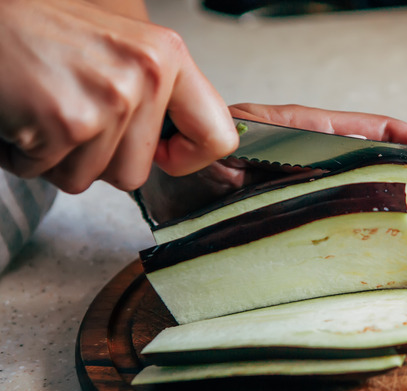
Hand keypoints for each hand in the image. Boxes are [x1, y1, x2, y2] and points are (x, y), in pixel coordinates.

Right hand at [0, 0, 237, 193]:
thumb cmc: (37, 27)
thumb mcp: (120, 44)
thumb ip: (161, 92)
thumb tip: (193, 141)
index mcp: (168, 55)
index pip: (218, 137)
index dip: (187, 159)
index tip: (162, 154)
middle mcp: (148, 75)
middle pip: (135, 173)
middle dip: (93, 158)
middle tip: (67, 112)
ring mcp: (110, 100)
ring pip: (89, 178)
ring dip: (55, 156)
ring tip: (41, 108)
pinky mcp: (68, 121)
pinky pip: (46, 173)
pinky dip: (22, 155)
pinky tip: (17, 113)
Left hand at [138, 103, 406, 235]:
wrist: (157, 178)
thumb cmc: (190, 156)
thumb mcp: (238, 142)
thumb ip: (279, 142)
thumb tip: (323, 154)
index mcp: (313, 134)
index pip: (384, 137)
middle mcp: (324, 162)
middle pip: (397, 171)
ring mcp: (320, 193)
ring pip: (386, 199)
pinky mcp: (309, 222)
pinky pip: (361, 226)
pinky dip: (393, 235)